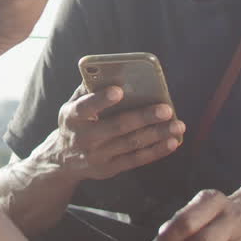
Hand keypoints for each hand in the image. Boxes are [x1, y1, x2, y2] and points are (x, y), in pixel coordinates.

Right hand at [46, 85, 183, 180]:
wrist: (62, 159)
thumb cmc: (76, 122)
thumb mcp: (73, 105)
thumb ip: (88, 89)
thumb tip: (112, 71)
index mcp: (72, 117)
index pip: (86, 107)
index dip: (101, 100)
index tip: (119, 90)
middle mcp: (83, 138)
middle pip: (117, 127)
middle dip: (143, 117)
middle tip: (165, 109)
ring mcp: (97, 156)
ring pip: (131, 144)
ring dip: (157, 134)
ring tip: (178, 125)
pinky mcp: (109, 169)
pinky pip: (136, 160)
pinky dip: (156, 151)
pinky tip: (172, 141)